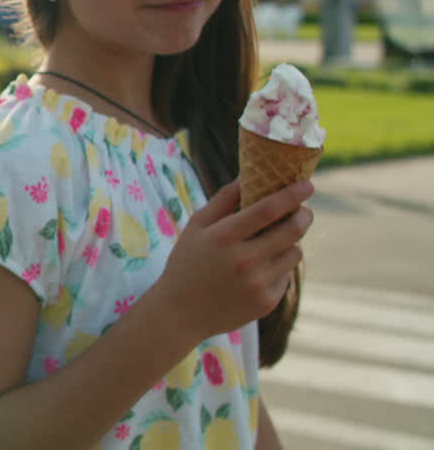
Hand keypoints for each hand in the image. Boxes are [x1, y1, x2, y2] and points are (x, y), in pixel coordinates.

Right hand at [154, 179, 313, 342]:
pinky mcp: (267, 302)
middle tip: (304, 209)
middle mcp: (244, 261)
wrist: (180, 312)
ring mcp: (258, 284)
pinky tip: (260, 270)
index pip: (268, 209)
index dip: (292, 194)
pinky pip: (287, 275)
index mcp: (224, 237)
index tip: (307, 184)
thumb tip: (249, 175)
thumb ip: (223, 200)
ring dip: (292, 242)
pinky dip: (279, 266)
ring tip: (275, 242)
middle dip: (304, 214)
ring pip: (294, 253)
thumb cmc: (187, 262)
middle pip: (292, 230)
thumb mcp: (195, 227)